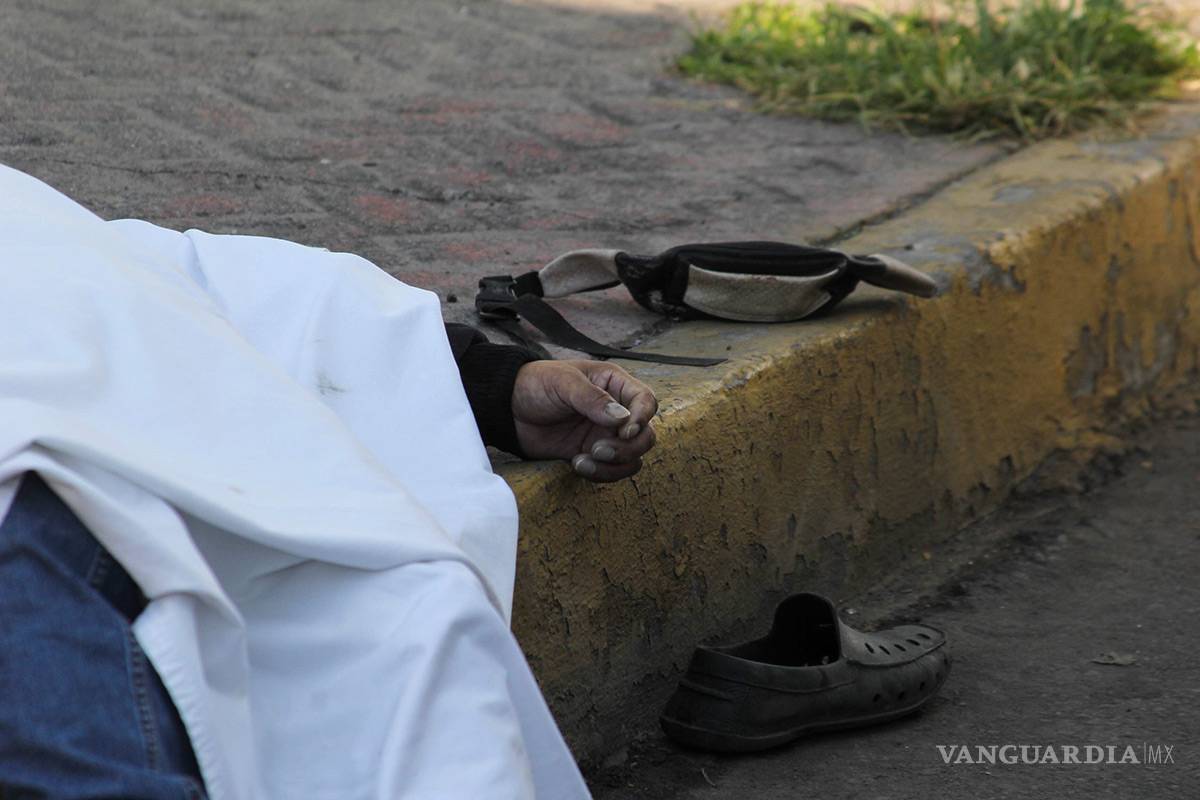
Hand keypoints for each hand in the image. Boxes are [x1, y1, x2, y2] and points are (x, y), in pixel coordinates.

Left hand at [512, 360, 657, 481]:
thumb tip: (623, 418)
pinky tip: (577, 464)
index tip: (625, 431)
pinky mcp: (592, 455)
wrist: (507, 408)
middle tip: (599, 449)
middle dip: (628, 448)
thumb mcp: (563, 382)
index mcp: (614, 384)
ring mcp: (605, 435)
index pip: (646, 401)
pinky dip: (601, 474)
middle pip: (646, 435)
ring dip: (614, 465)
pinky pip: (612, 471)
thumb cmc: (536, 384)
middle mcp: (616, 411)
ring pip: (632, 458)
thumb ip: (593, 399)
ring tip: (584, 460)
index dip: (642, 418)